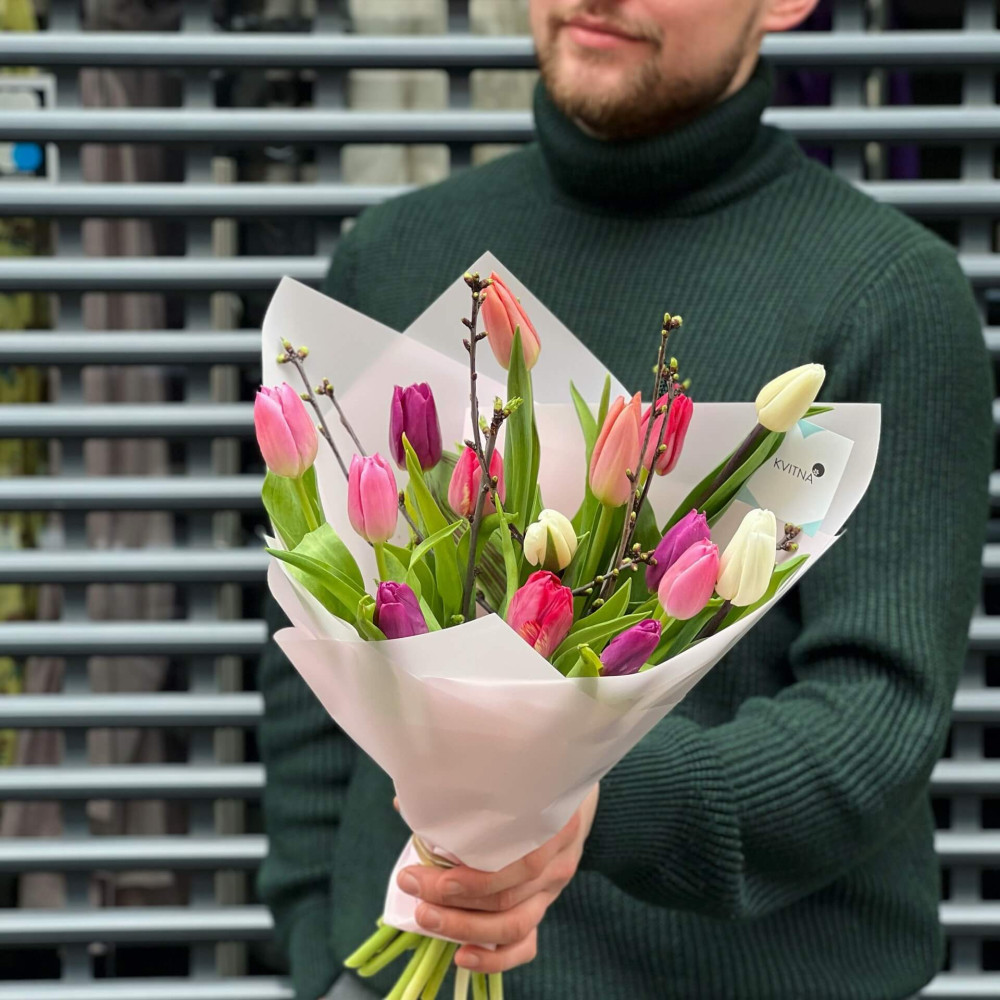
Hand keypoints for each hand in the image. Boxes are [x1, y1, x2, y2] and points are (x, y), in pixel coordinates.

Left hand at [395, 785, 598, 973]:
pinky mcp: (543, 909)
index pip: (519, 861)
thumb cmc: (529, 789)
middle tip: (412, 887)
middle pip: (507, 896)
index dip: (473, 876)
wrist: (570, 802)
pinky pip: (525, 944)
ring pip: (513, 924)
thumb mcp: (509, 784)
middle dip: (453, 900)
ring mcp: (552, 890)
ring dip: (464, 928)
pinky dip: (494, 959)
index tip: (429, 870)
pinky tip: (462, 956)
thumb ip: (463, 796)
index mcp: (554, 823)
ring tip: (426, 919)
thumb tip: (403, 804)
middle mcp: (557, 862)